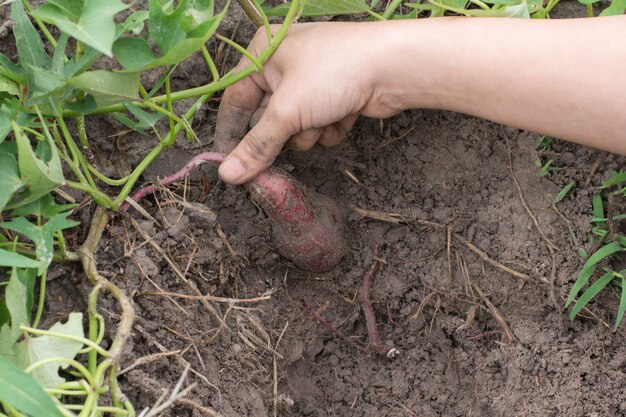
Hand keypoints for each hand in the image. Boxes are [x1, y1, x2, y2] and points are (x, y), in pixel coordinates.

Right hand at [214, 22, 400, 184]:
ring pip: (294, 127)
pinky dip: (329, 128)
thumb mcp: (287, 111)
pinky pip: (318, 125)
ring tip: (323, 119)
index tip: (228, 163)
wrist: (393, 67)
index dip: (231, 132)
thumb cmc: (332, 74)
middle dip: (283, 132)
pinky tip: (343, 117)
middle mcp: (284, 65)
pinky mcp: (334, 97)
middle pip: (267, 118)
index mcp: (263, 53)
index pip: (234, 99)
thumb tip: (228, 175)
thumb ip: (257, 146)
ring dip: (308, 132)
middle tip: (290, 138)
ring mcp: (312, 82)